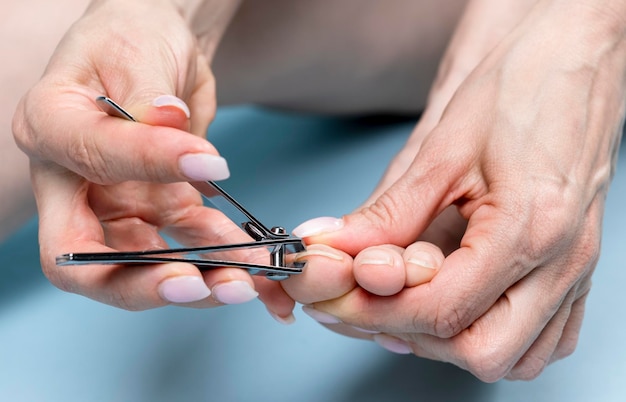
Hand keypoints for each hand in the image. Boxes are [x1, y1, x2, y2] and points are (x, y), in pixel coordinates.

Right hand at [12, 0, 294, 317]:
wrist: (154, 47)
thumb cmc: (131, 38)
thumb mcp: (137, 52)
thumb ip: (148, 93)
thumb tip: (168, 121)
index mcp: (51, 129)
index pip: (85, 164)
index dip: (144, 167)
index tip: (207, 161)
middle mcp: (74, 180)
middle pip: (90, 259)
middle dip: (146, 282)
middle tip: (200, 284)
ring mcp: (117, 201)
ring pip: (147, 263)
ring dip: (199, 278)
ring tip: (247, 281)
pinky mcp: (158, 207)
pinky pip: (190, 240)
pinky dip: (223, 253)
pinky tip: (253, 258)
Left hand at [291, 2, 625, 380]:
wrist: (571, 57)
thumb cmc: (518, 86)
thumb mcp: (441, 147)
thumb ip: (389, 211)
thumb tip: (337, 248)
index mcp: (531, 227)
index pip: (443, 309)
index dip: (376, 311)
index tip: (337, 298)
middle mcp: (563, 261)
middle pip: (483, 351)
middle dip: (412, 335)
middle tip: (367, 303)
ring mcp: (577, 269)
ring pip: (518, 357)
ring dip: (452, 342)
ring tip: (406, 304)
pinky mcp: (576, 268)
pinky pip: (544, 338)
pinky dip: (492, 335)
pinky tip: (456, 307)